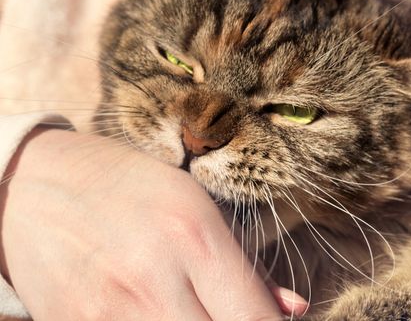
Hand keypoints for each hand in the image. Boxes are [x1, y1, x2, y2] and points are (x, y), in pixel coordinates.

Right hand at [0, 128, 306, 319]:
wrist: (35, 187)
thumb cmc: (126, 185)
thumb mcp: (194, 202)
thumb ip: (244, 264)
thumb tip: (293, 309)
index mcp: (193, 236)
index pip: (256, 319)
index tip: (271, 320)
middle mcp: (154, 280)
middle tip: (234, 313)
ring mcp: (109, 314)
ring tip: (199, 311)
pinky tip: (162, 315)